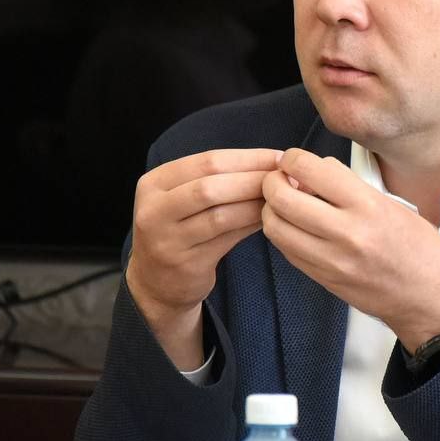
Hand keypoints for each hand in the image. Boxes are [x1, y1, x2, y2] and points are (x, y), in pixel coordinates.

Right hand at [127, 148, 280, 369]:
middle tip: (286, 180)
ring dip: (256, 204)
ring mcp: (167, 240)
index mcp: (154, 183)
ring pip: (220, 215)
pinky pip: (227, 239)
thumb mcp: (182, 198)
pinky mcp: (186, 264)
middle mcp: (154, 210)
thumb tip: (273, 163)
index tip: (279, 159)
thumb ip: (216, 178)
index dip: (248, 158)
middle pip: (211, 186)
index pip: (206, 160)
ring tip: (281, 200)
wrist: (155, 282)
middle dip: (254, 179)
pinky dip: (251, 225)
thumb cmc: (179, 229)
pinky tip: (269, 219)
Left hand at [261, 148, 439, 352]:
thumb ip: (350, 187)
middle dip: (272, 183)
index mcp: (367, 206)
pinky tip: (294, 227)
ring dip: (271, 210)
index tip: (291, 160)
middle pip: (283, 199)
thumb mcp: (392, 204)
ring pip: (276, 227)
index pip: (311, 170)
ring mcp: (332, 260)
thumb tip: (315, 171)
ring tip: (283, 204)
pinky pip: (286, 251)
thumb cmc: (419, 250)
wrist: (430, 299)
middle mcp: (347, 233)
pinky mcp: (324, 279)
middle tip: (279, 179)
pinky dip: (283, 234)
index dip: (292, 159)